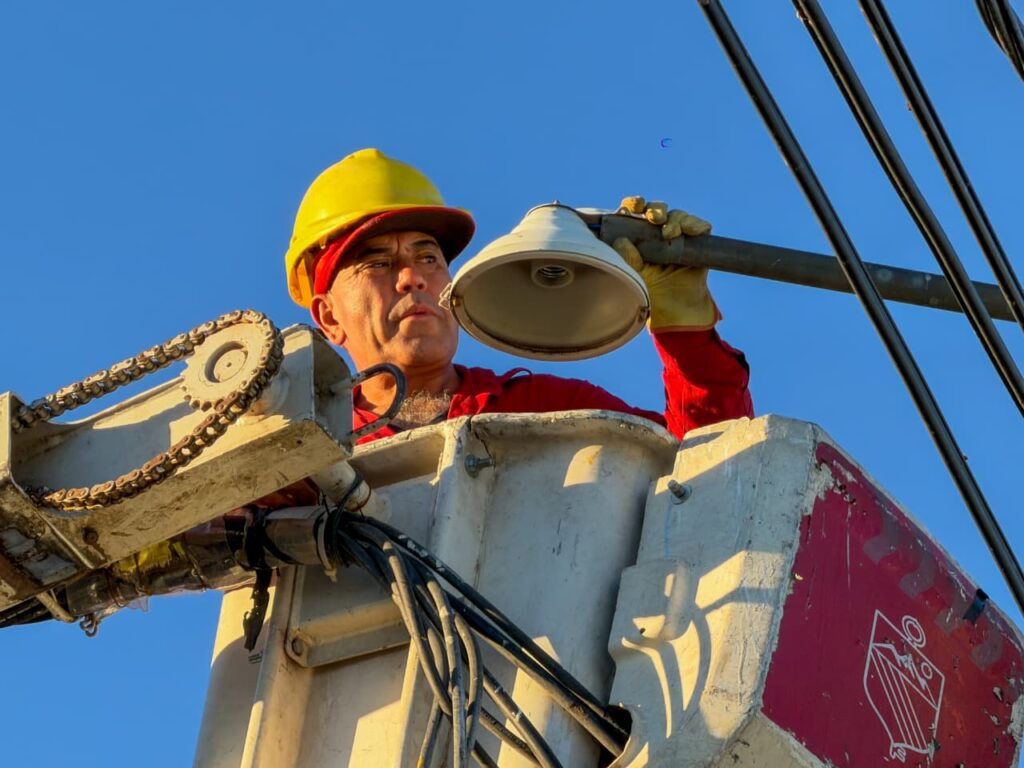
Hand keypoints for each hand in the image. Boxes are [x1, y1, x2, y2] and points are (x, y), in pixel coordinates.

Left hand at [612, 196, 719, 331]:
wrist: (674, 308)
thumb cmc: (650, 290)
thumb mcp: (634, 275)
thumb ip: (626, 259)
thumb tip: (621, 241)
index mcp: (638, 235)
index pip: (635, 212)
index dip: (634, 204)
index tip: (634, 206)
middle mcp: (658, 232)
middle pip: (657, 209)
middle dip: (656, 209)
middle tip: (655, 219)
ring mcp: (680, 236)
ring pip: (678, 216)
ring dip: (675, 219)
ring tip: (671, 234)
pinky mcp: (698, 243)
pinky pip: (701, 226)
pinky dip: (697, 224)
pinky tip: (693, 231)